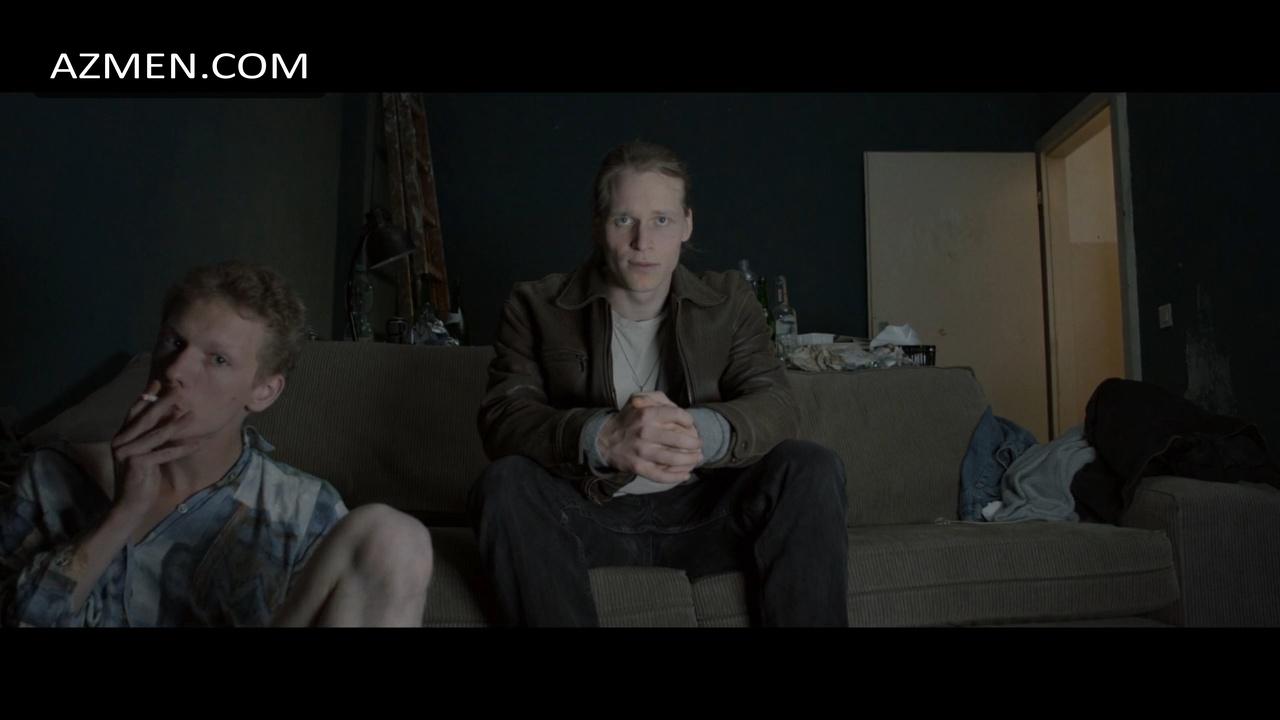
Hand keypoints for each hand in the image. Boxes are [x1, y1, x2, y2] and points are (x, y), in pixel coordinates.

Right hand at [108, 379, 200, 519]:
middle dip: (164, 403)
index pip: (134, 411)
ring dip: (178, 424)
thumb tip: (169, 414)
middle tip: (179, 390)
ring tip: (194, 414)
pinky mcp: (137, 463)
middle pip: (146, 418)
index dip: (147, 396)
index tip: (160, 382)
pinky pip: (165, 452)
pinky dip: (183, 448)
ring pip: (157, 434)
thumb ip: (150, 435)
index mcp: (121, 436)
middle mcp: (121, 441)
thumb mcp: (145, 452)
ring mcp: (127, 452)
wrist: (131, 504)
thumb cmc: (141, 477)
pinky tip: (199, 442)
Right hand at [597, 391, 702, 482]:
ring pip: (674, 459)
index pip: (679, 416)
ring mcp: (642, 451)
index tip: (692, 426)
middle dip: (695, 444)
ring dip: (690, 460)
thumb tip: (678, 408)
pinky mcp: (639, 467)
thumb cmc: (628, 419)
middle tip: (699, 445)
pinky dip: (676, 477)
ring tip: (697, 459)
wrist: (605, 439)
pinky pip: (661, 475)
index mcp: (647, 413)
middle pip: (681, 440)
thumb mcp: (639, 399)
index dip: (690, 422)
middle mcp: (645, 432)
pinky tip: (685, 475)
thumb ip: (659, 398)